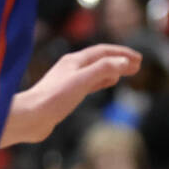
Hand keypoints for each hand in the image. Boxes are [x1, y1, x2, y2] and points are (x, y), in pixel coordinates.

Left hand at [13, 44, 140, 143]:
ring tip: (126, 72)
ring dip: (112, 69)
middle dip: (120, 60)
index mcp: (75, 60)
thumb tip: (124, 62)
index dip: (123, 53)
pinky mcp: (66, 94)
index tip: (139, 59)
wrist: (29, 117)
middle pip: (100, 59)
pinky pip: (90, 82)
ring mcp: (68, 80)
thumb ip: (104, 69)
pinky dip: (102, 80)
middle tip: (138, 65)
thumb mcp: (82, 81)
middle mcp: (71, 67)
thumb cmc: (53, 99)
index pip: (104, 51)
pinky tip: (106, 84)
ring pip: (96, 70)